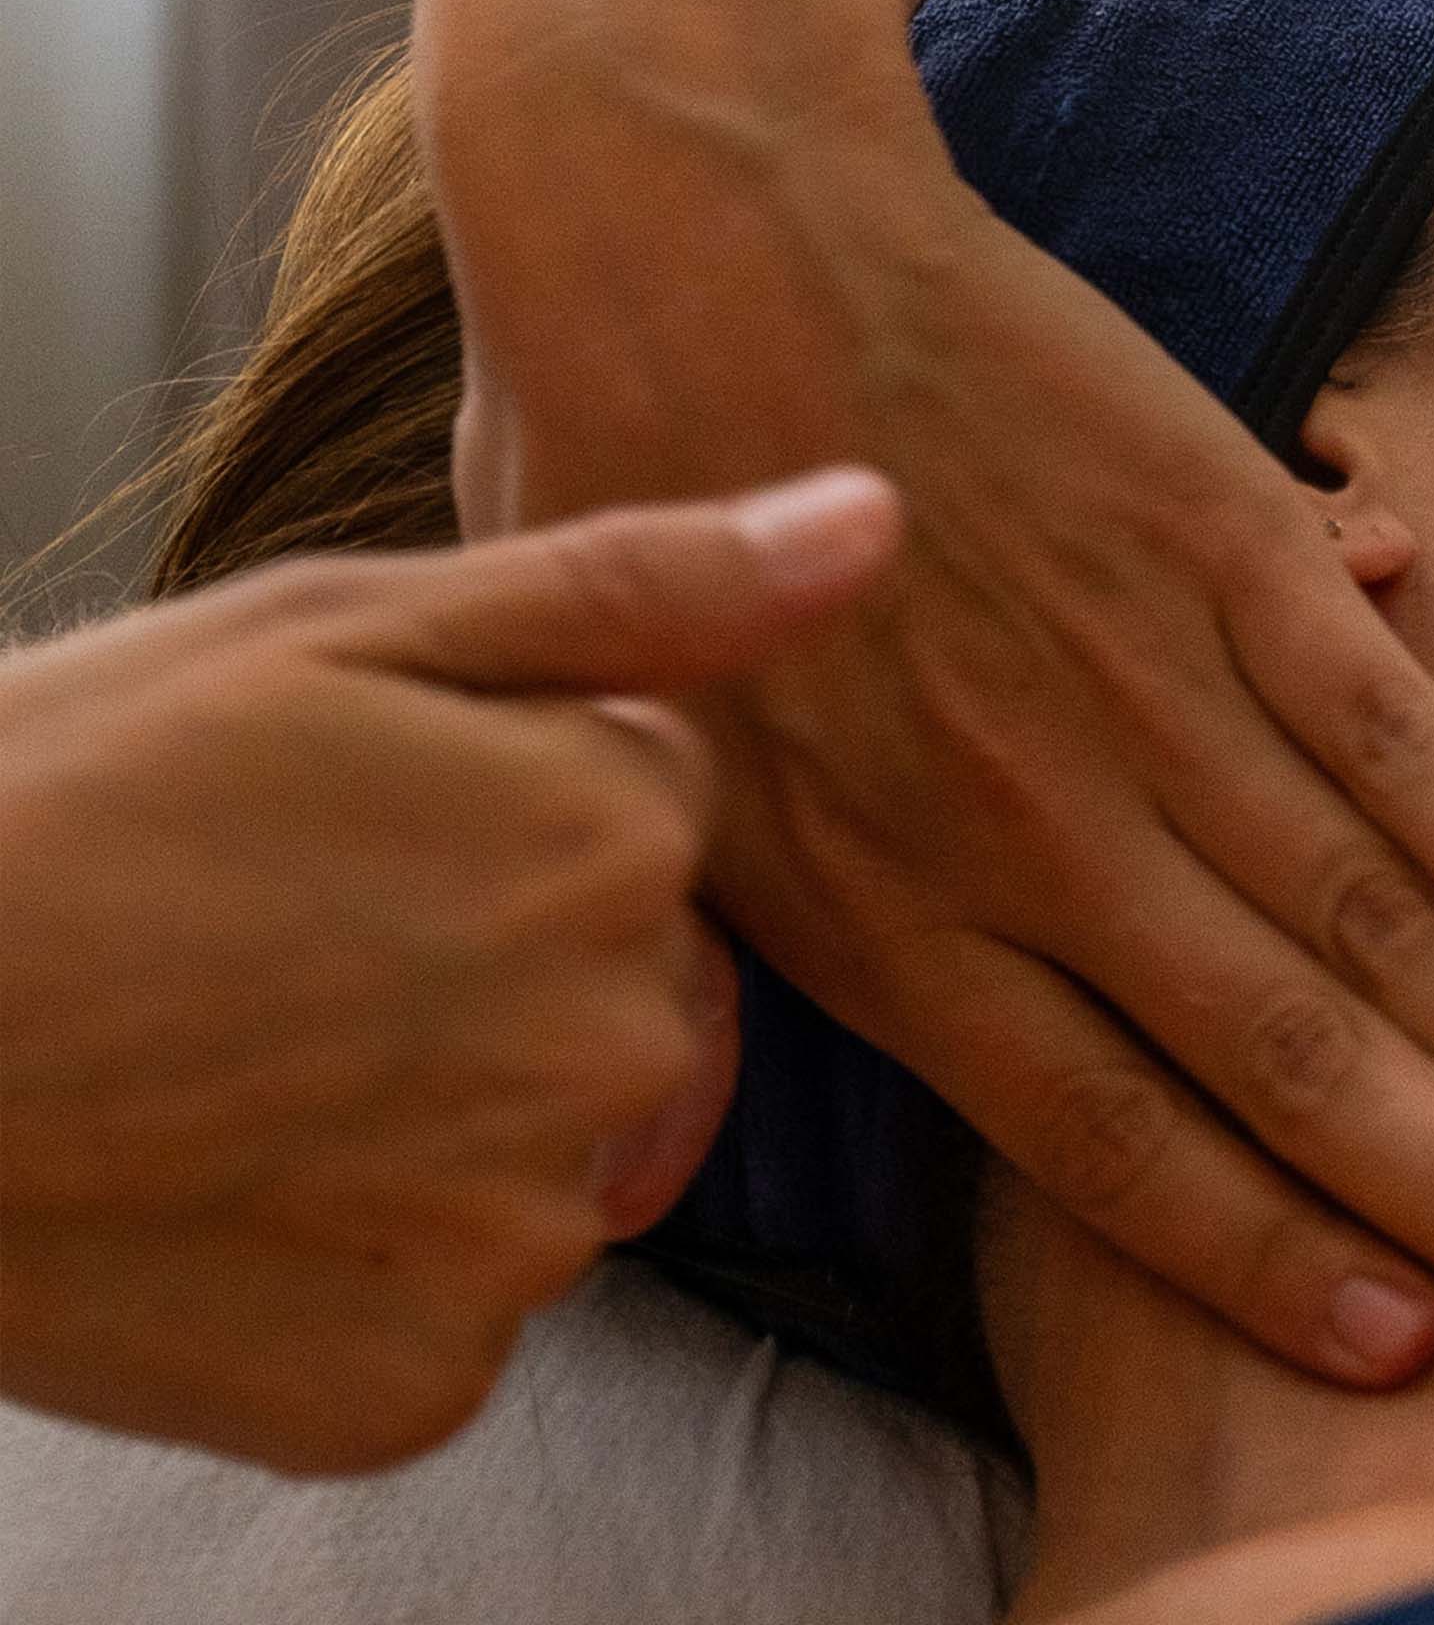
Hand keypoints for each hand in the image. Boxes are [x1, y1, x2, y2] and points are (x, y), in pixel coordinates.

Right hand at [0, 470, 900, 1471]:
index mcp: (621, 843)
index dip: (496, 801)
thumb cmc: (67, 797)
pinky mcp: (417, 1386)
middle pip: (634, 987)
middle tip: (284, 948)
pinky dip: (362, 1268)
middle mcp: (620, 1049)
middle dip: (504, 959)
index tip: (344, 816)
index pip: (652, 814)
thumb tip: (876, 524)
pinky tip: (232, 1192)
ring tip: (242, 1065)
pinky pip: (453, 1307)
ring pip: (553, 1152)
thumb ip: (644, 584)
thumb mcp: (346, 627)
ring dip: (445, 1119)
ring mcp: (522, 1237)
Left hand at [411, 0, 1433, 1386]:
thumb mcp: (662, 769)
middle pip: (1283, 1058)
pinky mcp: (1221, 546)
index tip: (1406, 1350)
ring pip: (1370, 921)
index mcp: (876, 908)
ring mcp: (1140, 684)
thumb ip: (804, 923)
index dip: (1264, 1254)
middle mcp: (1027, 829)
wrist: (695, 222)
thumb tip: (947, 1003)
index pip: (1103, 1138)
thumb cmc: (640, 499)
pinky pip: (1399, 740)